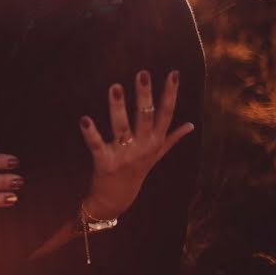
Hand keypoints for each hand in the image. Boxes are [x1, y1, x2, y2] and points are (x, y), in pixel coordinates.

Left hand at [79, 70, 194, 219]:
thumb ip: (171, 139)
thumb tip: (191, 125)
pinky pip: (97, 146)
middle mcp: (142, 147)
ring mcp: (124, 155)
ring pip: (122, 127)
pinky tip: (84, 120)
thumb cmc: (136, 172)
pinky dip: (91, 133)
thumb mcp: (156, 156)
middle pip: (145, 117)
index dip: (171, 93)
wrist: (117, 200)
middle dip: (145, 95)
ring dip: (118, 108)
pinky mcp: (105, 163)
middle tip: (142, 74)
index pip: (166, 114)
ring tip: (115, 87)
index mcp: (155, 142)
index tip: (173, 74)